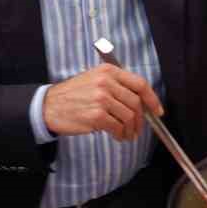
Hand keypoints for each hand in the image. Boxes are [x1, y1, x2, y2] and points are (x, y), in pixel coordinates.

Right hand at [43, 64, 162, 140]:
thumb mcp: (95, 79)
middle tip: (137, 128)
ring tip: (126, 134)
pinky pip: (118, 127)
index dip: (152, 99)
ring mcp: (101, 99)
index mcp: (108, 71)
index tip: (157, 111)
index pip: (140, 83)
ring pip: (129, 117)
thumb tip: (141, 102)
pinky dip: (121, 134)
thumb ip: (117, 86)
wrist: (49, 106)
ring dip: (130, 129)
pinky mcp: (96, 115)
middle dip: (140, 120)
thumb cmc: (73, 95)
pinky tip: (117, 136)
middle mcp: (106, 82)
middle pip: (136, 103)